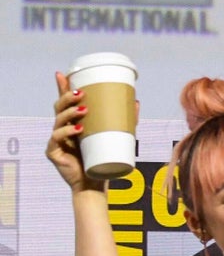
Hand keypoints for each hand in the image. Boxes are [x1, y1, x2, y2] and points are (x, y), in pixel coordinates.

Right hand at [46, 71, 137, 193]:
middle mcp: (62, 129)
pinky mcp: (54, 153)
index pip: (65, 102)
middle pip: (59, 108)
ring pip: (58, 121)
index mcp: (72, 122)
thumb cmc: (102, 157)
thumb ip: (126, 120)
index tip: (62, 74)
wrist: (95, 182)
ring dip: (70, 113)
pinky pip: (56, 139)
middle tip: (83, 94)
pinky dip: (66, 133)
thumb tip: (136, 101)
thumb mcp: (116, 136)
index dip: (62, 87)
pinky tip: (76, 129)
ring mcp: (56, 141)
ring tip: (84, 110)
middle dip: (68, 97)